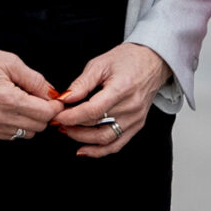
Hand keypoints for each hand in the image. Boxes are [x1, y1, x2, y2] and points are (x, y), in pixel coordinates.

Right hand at [0, 45, 63, 139]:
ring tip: (23, 103)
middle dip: (44, 113)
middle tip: (38, 98)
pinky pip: (10, 135)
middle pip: (39, 126)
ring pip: (26, 134)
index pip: (46, 114)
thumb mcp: (10, 62)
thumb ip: (35, 80)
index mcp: (8, 99)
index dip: (55, 106)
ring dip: (30, 120)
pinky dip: (16, 125)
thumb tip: (52, 93)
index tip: (54, 98)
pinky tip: (10, 109)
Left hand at [51, 42, 171, 157]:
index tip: (57, 116)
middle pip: (96, 125)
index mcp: (122, 88)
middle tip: (58, 121)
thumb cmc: (128, 59)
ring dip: (82, 138)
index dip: (71, 116)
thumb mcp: (101, 64)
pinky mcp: (137, 125)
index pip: (93, 110)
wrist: (153, 62)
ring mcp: (135, 119)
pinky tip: (83, 149)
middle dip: (72, 126)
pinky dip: (99, 151)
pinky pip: (116, 145)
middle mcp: (131, 107)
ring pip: (104, 139)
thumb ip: (82, 83)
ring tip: (67, 131)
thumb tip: (65, 99)